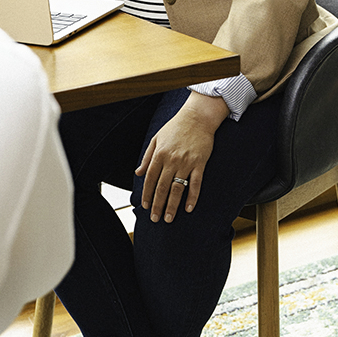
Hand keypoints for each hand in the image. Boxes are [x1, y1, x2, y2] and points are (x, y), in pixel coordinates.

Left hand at [136, 92, 228, 221]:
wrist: (197, 117)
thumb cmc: (175, 127)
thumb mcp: (156, 138)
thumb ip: (147, 157)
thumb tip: (137, 173)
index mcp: (159, 154)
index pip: (150, 179)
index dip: (146, 194)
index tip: (144, 206)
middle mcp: (171, 160)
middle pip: (162, 187)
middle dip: (157, 205)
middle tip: (155, 219)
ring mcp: (186, 162)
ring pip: (177, 189)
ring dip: (172, 206)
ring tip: (169, 219)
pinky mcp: (200, 163)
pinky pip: (196, 184)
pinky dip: (192, 197)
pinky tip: (188, 208)